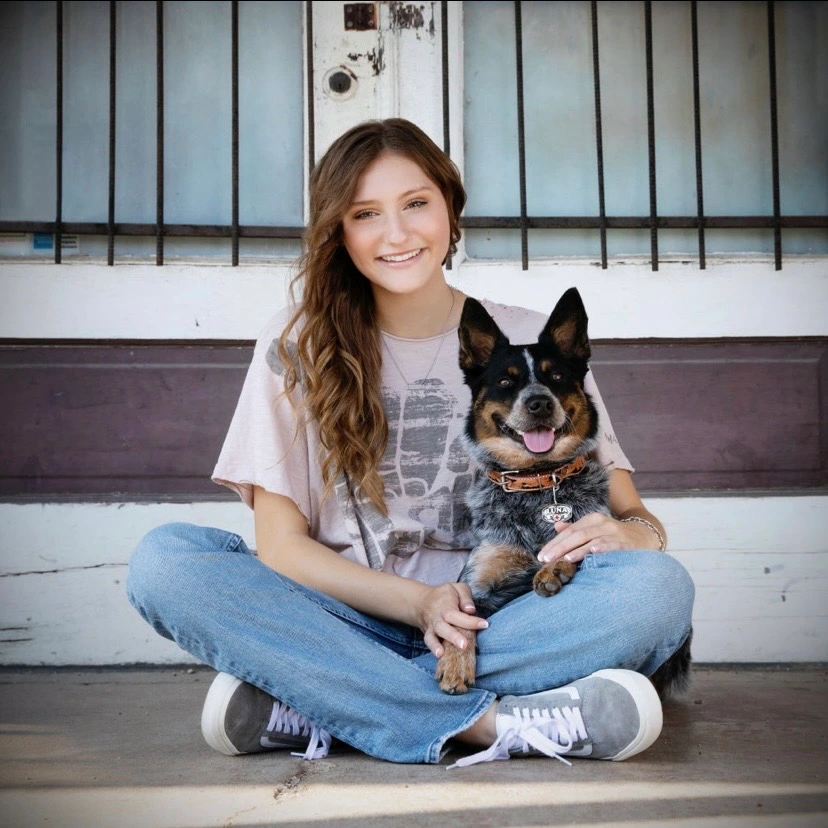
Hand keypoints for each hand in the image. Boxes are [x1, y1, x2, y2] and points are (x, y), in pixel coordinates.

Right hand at [415, 582, 488, 657]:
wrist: (421, 601)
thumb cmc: (445, 595)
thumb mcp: (456, 588)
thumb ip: (465, 597)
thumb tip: (470, 610)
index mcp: (446, 606)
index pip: (458, 615)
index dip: (471, 621)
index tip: (485, 624)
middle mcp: (437, 618)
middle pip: (443, 627)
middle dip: (453, 636)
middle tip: (464, 645)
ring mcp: (431, 627)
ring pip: (432, 636)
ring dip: (437, 645)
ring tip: (442, 654)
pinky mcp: (428, 635)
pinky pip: (428, 642)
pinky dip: (432, 648)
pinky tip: (439, 656)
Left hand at [537, 512, 657, 564]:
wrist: (644, 536)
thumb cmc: (614, 536)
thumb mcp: (594, 529)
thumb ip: (575, 529)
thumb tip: (556, 526)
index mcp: (592, 520)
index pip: (569, 531)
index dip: (554, 543)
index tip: (541, 555)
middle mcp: (602, 523)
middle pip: (577, 535)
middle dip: (560, 548)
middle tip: (546, 559)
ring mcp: (615, 533)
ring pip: (592, 540)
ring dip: (578, 550)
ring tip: (565, 558)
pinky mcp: (626, 543)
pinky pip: (612, 546)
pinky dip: (603, 549)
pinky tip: (593, 553)